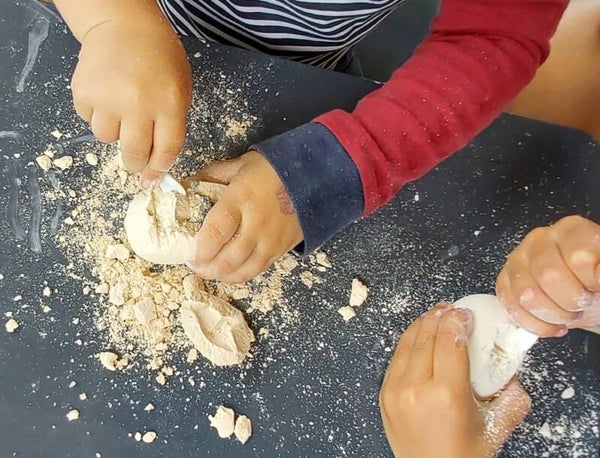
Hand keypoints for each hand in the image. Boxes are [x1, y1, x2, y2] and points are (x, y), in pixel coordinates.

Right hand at [71, 18, 190, 185]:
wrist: (123, 26)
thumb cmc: (159, 60)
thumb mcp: (180, 90)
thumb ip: (172, 126)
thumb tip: (156, 166)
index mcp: (169, 103)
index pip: (167, 150)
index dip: (159, 169)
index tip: (153, 179)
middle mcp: (138, 103)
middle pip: (134, 154)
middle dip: (136, 162)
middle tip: (135, 156)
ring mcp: (108, 98)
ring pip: (107, 139)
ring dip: (115, 133)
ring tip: (122, 109)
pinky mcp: (83, 93)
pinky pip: (89, 121)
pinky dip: (97, 115)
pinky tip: (107, 96)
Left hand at [185, 151, 302, 282]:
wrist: (316, 177)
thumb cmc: (274, 169)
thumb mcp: (241, 164)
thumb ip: (213, 175)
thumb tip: (187, 185)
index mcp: (242, 198)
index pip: (217, 230)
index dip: (201, 249)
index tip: (188, 255)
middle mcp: (257, 223)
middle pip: (228, 258)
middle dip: (206, 268)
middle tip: (194, 265)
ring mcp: (272, 240)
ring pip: (243, 271)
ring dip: (222, 276)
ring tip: (210, 270)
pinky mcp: (283, 249)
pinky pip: (258, 270)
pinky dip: (241, 276)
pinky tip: (230, 272)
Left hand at [380, 304, 530, 457]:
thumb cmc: (462, 455)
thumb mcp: (496, 429)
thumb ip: (513, 398)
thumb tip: (514, 372)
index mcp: (447, 394)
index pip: (449, 340)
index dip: (457, 320)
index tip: (465, 313)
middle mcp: (416, 388)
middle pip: (426, 336)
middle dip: (439, 316)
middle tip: (450, 308)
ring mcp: (395, 391)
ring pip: (407, 343)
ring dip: (421, 325)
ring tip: (434, 315)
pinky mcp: (384, 394)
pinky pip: (395, 358)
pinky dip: (408, 342)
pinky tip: (418, 336)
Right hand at [496, 215, 599, 336]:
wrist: (585, 293)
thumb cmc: (595, 281)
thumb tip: (597, 273)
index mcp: (570, 230)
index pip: (579, 258)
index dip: (590, 282)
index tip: (596, 287)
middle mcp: (540, 240)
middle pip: (548, 276)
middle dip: (570, 301)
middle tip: (581, 304)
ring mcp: (517, 259)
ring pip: (526, 294)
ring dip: (552, 314)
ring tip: (566, 313)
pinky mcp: (505, 280)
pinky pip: (510, 305)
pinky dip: (534, 323)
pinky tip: (550, 322)